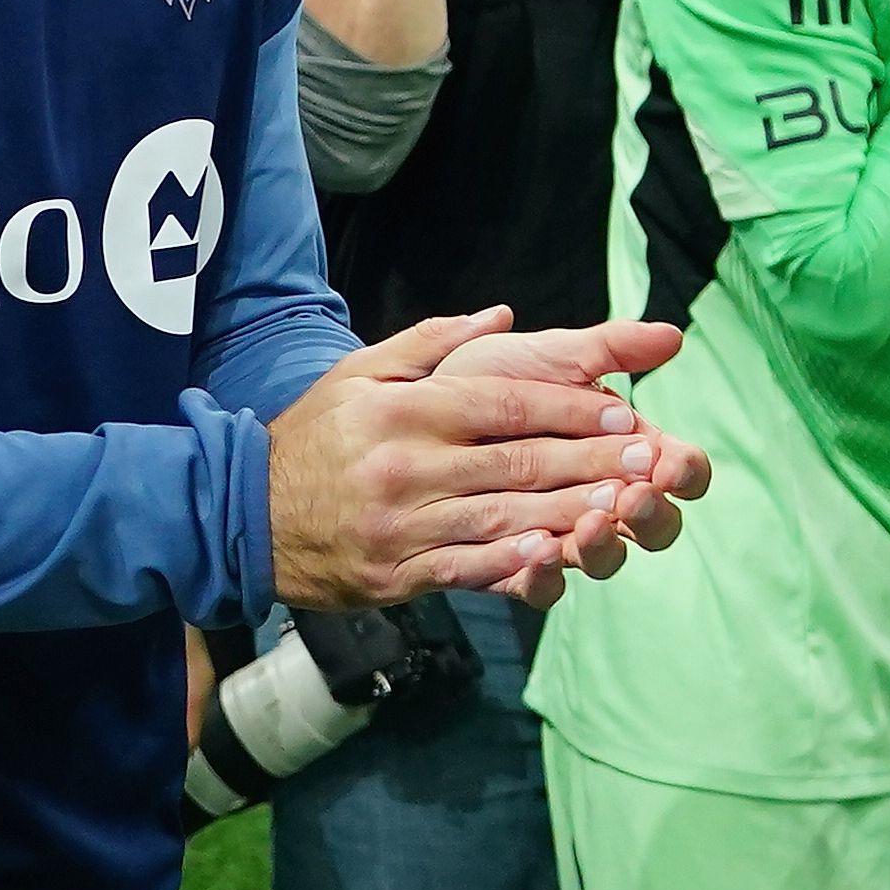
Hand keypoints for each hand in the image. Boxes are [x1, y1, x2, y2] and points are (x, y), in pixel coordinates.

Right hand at [266, 308, 712, 611]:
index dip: (570, 410)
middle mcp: (407, 466)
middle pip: (518, 461)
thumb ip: (433, 343)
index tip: (624, 411)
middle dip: (591, 460)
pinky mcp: (398, 574)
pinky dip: (515, 562)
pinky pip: (468, 568)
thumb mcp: (360, 373)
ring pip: (504, 516)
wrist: (240, 515)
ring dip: (572, 512)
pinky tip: (559, 556)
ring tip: (626, 505)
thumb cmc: (313, 438)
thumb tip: (500, 315)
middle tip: (649, 458)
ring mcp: (403, 525)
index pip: (505, 406)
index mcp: (405, 412)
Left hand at [427, 318, 711, 575]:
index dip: (684, 472)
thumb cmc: (484, 378)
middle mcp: (602, 498)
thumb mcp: (545, 356)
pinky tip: (536, 553)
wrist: (407, 410)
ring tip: (590, 524)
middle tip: (634, 495)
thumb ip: (608, 349)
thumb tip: (673, 336)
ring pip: (602, 559)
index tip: (670, 463)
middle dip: (651, 514)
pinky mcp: (515, 565)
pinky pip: (540, 586)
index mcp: (622, 447)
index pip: (678, 471)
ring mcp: (562, 534)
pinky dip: (543, 575)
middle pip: (654, 526)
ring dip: (604, 546)